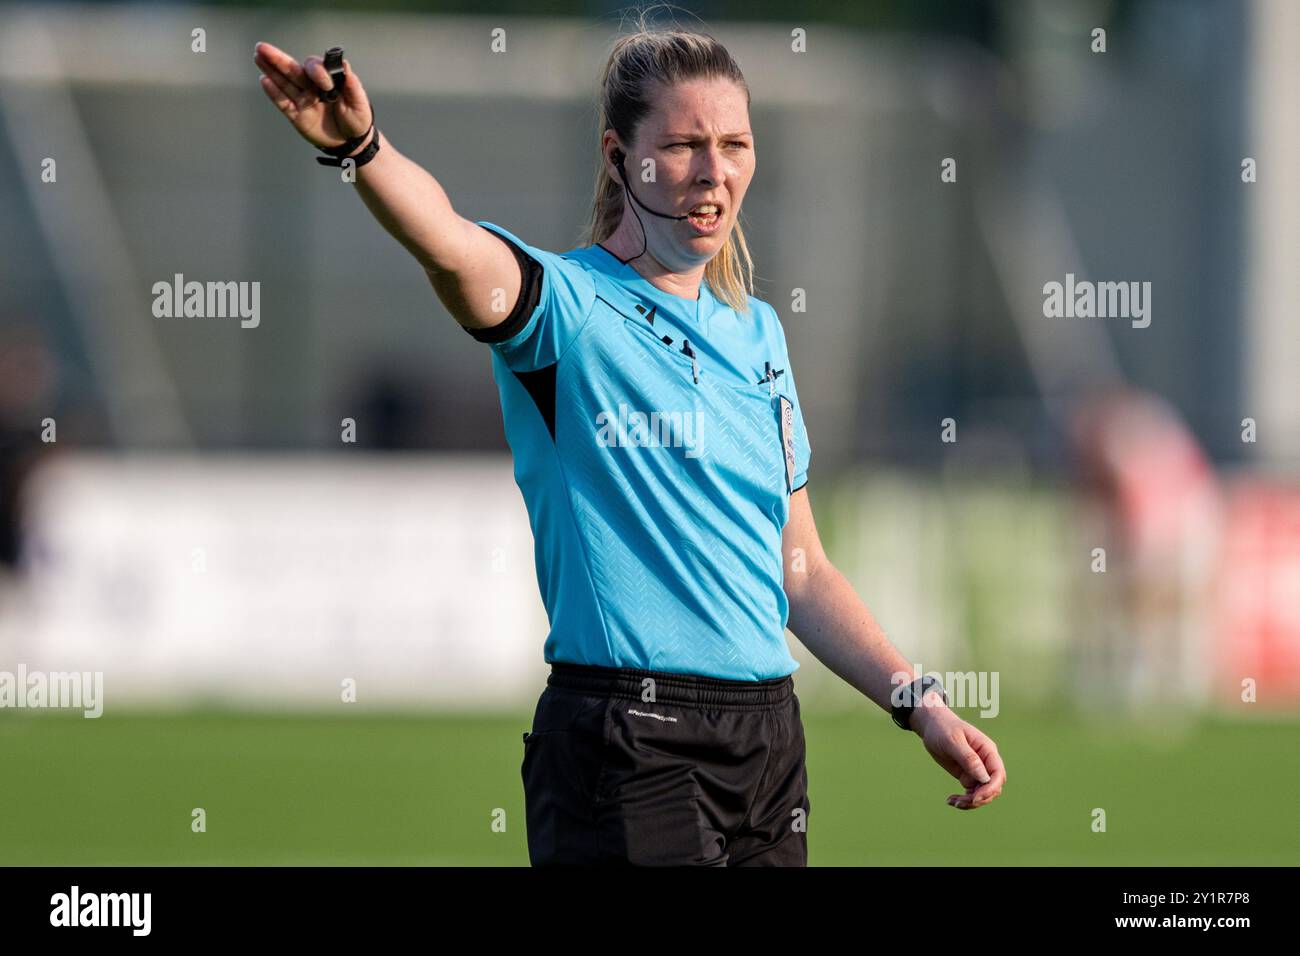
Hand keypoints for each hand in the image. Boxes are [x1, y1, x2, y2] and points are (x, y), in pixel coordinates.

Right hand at [254, 42, 373, 150]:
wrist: (352, 142)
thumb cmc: (357, 119)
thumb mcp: (360, 103)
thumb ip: (352, 86)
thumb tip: (345, 65)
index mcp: (327, 80)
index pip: (315, 68)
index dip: (318, 72)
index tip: (326, 85)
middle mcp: (311, 87)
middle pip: (293, 69)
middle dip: (278, 58)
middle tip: (262, 47)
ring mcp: (302, 100)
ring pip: (284, 82)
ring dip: (270, 70)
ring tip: (258, 56)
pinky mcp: (296, 115)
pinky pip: (283, 103)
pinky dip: (274, 93)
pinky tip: (264, 80)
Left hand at [912, 704, 1005, 809]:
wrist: (931, 726)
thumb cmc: (943, 728)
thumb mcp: (953, 741)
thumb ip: (969, 758)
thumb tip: (984, 778)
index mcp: (987, 750)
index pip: (998, 774)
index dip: (990, 788)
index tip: (975, 797)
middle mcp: (986, 762)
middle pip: (993, 787)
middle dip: (980, 798)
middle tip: (959, 802)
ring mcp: (977, 770)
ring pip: (982, 793)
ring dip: (970, 802)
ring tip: (952, 802)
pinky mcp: (967, 775)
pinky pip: (971, 793)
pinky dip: (963, 799)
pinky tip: (950, 800)